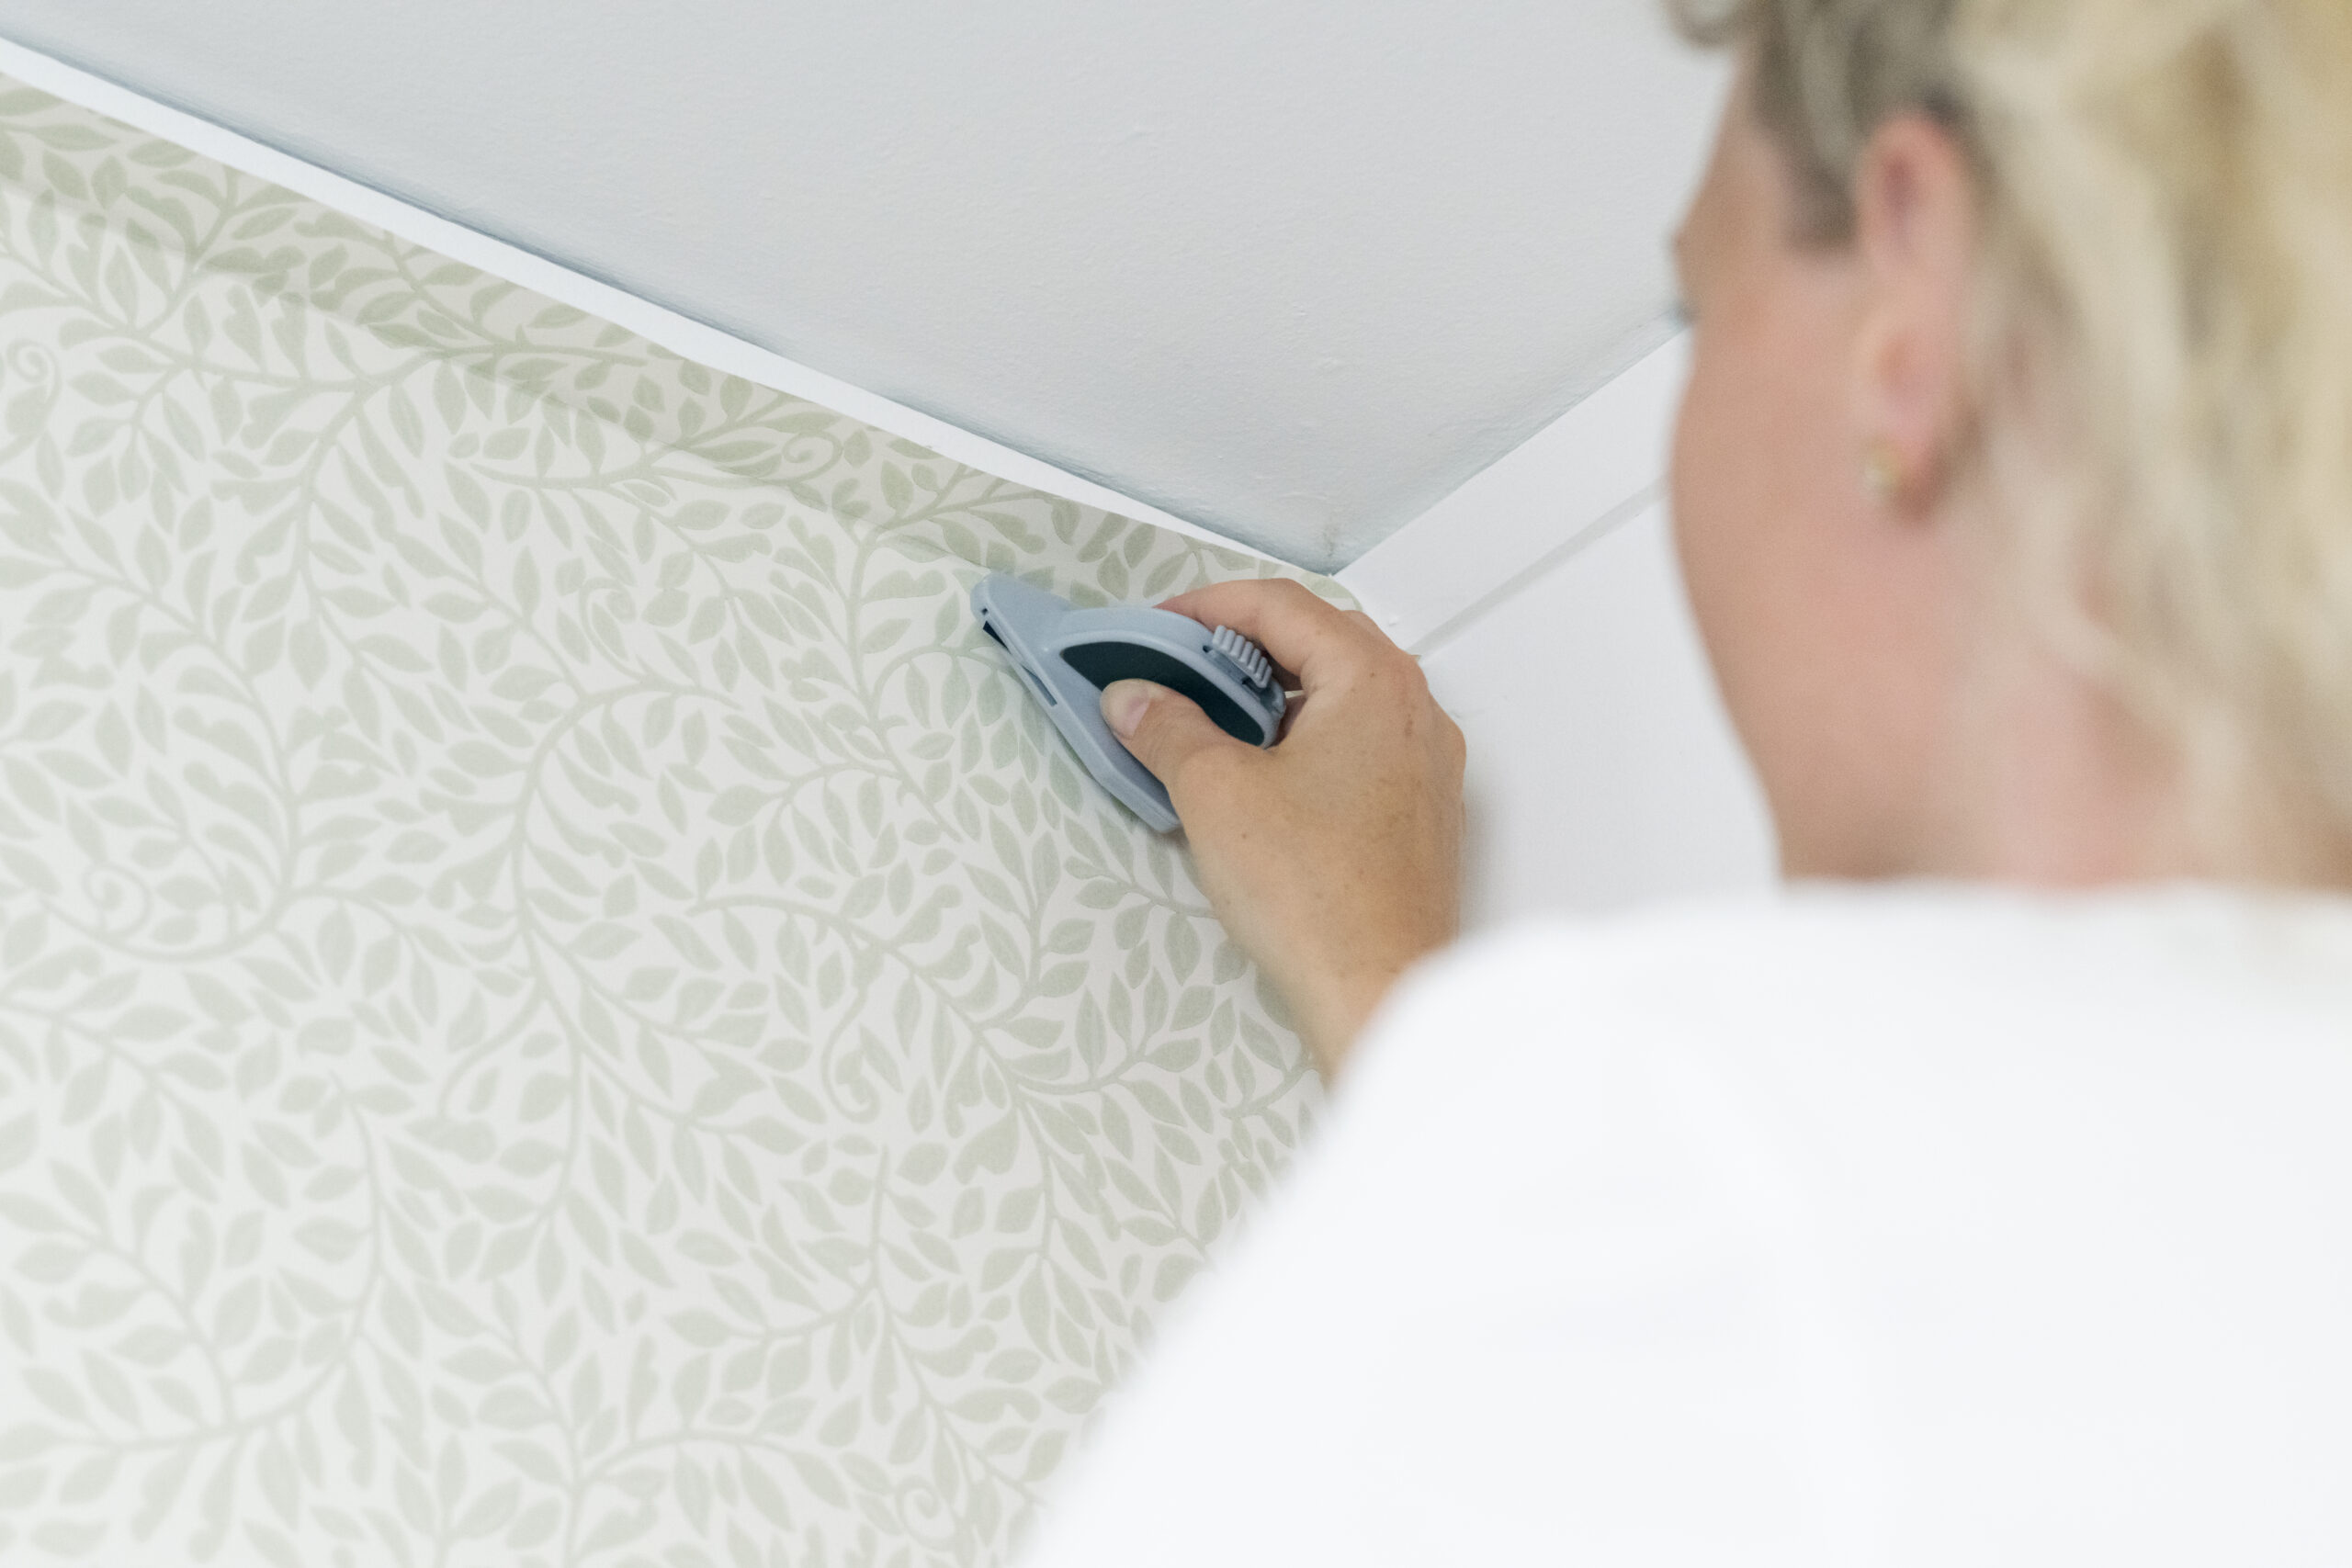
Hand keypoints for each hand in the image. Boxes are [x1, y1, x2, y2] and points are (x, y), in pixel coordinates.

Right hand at [1099, 579, 1464, 1079]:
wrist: (1380, 990)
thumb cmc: (1316, 895)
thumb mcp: (1215, 793)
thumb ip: (1168, 728)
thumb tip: (1136, 699)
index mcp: (1373, 680)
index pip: (1281, 605)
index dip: (1205, 607)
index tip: (1155, 628)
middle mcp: (1415, 710)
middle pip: (1321, 640)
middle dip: (1244, 643)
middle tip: (1180, 664)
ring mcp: (1428, 764)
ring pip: (1344, 694)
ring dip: (1276, 693)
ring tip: (1212, 718)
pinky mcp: (1422, 814)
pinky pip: (1361, 744)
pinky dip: (1307, 738)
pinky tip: (1262, 775)